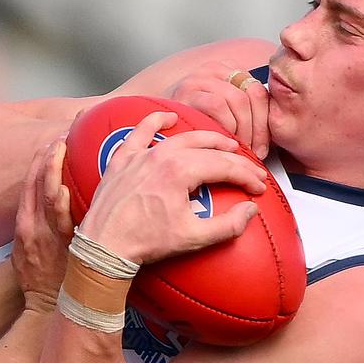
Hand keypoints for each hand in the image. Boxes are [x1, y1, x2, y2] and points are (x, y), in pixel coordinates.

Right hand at [11, 138, 72, 312]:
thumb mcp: (26, 250)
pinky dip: (61, 201)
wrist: (46, 306)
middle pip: (37, 184)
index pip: (28, 184)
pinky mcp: (61, 247)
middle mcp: (32, 226)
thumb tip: (52, 203)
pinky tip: (66, 186)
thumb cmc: (40, 278)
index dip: (37, 161)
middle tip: (60, 136)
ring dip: (54, 170)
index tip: (48, 142)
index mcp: (22, 225)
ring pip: (47, 196)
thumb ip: (36, 225)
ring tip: (64, 148)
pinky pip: (61, 220)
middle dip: (47, 157)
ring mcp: (47, 236)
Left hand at [77, 112, 267, 264]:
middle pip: (208, 149)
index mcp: (180, 172)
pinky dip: (155, 121)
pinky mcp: (123, 159)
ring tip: (224, 143)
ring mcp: (141, 155)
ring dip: (206, 138)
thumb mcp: (193, 238)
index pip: (225, 166)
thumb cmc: (145, 242)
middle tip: (249, 169)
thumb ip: (228, 226)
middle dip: (234, 158)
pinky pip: (140, 132)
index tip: (258, 187)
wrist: (104, 245)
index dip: (247, 176)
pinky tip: (170, 117)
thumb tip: (249, 210)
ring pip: (181, 137)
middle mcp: (161, 156)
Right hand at [165, 61, 270, 158]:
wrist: (150, 130)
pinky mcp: (186, 91)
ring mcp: (198, 78)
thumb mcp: (219, 116)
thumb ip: (242, 116)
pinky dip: (225, 125)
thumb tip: (269, 136)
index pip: (258, 91)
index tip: (263, 146)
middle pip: (251, 94)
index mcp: (225, 72)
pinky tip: (221, 139)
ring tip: (237, 149)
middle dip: (257, 129)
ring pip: (237, 100)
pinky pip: (218, 105)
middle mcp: (212, 70)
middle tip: (253, 152)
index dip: (265, 122)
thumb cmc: (185, 127)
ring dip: (242, 129)